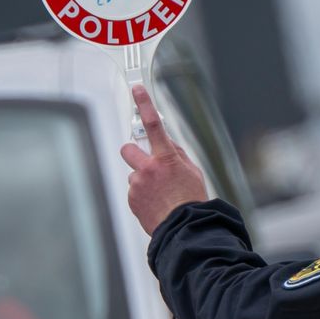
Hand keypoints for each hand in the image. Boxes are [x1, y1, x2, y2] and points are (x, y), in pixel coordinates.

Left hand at [119, 84, 208, 234]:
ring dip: (143, 179)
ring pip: (134, 173)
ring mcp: (138, 184)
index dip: (144, 104)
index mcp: (166, 158)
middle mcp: (148, 168)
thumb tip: (168, 145)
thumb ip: (177, 155)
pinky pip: (134, 190)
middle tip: (146, 162)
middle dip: (134, 153)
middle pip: (128, 149)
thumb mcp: (192, 171)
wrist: (184, 227)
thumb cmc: (191, 200)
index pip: (154, 124)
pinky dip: (142, 194)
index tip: (137, 90)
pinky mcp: (132, 198)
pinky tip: (156, 202)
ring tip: (159, 193)